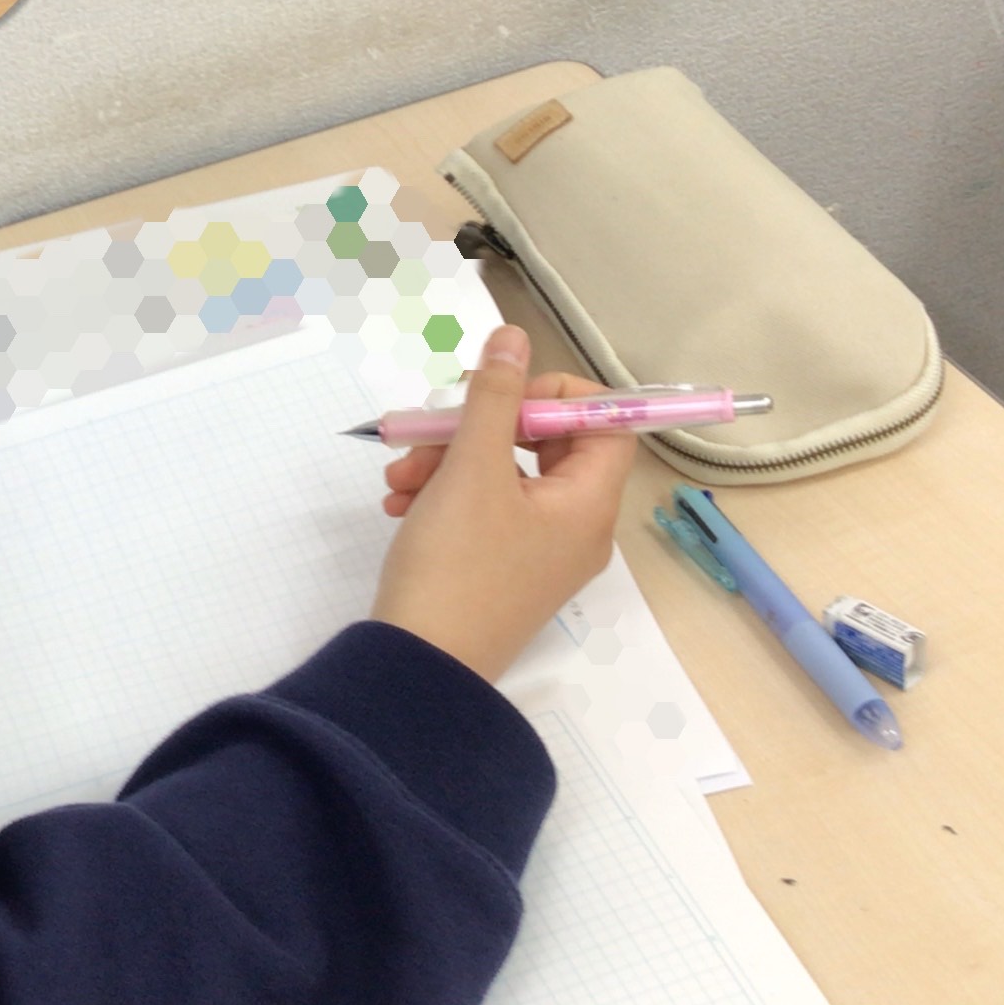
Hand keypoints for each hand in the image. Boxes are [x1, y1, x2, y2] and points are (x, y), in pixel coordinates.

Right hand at [368, 326, 635, 681]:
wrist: (415, 666)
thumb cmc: (456, 566)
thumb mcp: (471, 469)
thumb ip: (494, 395)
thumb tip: (513, 338)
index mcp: (588, 506)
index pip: (604, 424)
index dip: (555, 395)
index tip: (501, 393)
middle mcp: (575, 531)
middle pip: (544, 447)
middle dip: (480, 428)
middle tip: (433, 430)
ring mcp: (537, 555)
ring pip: (502, 476)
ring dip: (448, 461)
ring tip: (399, 477)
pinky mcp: (500, 571)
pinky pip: (483, 511)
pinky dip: (443, 496)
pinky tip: (401, 503)